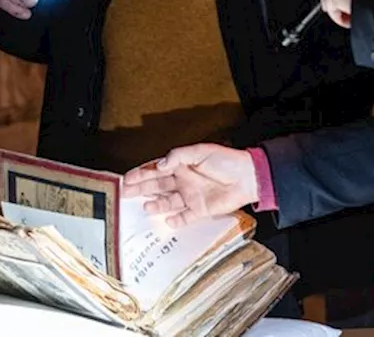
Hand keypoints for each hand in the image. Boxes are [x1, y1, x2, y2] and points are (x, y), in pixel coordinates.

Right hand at [123, 144, 257, 228]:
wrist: (248, 177)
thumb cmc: (227, 161)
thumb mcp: (200, 151)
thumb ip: (178, 157)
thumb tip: (159, 165)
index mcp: (181, 165)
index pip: (156, 169)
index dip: (141, 173)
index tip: (127, 178)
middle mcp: (183, 181)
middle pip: (157, 186)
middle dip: (140, 189)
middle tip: (125, 193)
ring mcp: (191, 196)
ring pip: (167, 202)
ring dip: (156, 204)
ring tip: (145, 206)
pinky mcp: (200, 209)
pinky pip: (184, 217)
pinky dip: (175, 220)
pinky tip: (167, 221)